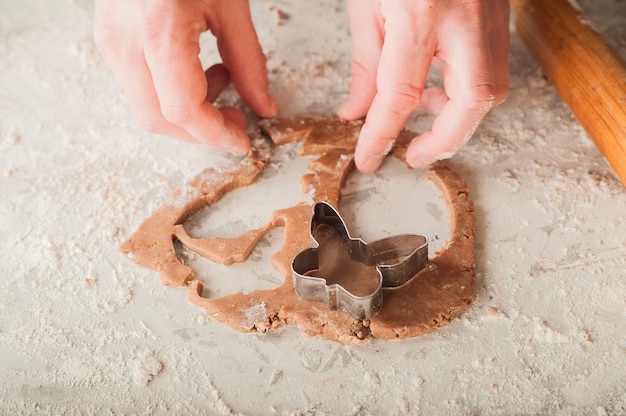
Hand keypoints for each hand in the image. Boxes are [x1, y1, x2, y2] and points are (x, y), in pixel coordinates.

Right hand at [94, 0, 277, 154]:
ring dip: (189, 111)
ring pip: (147, 109)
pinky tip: (198, 68)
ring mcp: (110, 42)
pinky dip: (173, 93)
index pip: (183, 111)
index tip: (241, 141)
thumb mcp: (231, 6)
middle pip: (159, 120)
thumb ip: (249, 63)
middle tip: (236, 117)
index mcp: (158, 30)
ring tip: (221, 78)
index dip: (215, 135)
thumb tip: (263, 108)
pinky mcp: (109, 41)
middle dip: (201, 130)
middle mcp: (125, 41)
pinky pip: (140, 88)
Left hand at [338, 0, 509, 171]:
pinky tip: (440, 87)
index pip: (402, 93)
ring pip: (492, 87)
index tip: (370, 157)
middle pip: (473, 100)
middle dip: (446, 140)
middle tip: (416, 155)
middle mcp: (466, 16)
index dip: (382, 134)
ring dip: (459, 116)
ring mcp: (490, 14)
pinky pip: (492, 66)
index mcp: (421, 11)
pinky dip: (467, 89)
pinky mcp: (499, 14)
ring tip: (424, 114)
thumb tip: (358, 111)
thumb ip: (366, 61)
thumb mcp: (367, 4)